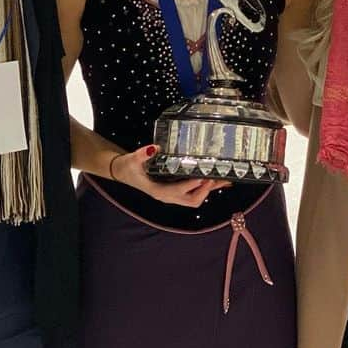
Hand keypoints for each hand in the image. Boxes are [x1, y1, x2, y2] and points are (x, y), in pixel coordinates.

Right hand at [105, 145, 229, 206]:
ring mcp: (172, 196)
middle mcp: (167, 196)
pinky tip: (214, 181)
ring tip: (223, 181)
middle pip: (192, 200)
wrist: (124, 173)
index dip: (193, 185)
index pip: (180, 191)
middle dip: (205, 191)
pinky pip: (192, 194)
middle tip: (217, 177)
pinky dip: (204, 189)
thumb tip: (155, 147)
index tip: (204, 176)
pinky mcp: (174, 191)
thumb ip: (142, 155)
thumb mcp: (133, 160)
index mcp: (158, 191)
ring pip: (194, 199)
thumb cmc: (129, 167)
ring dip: (208, 191)